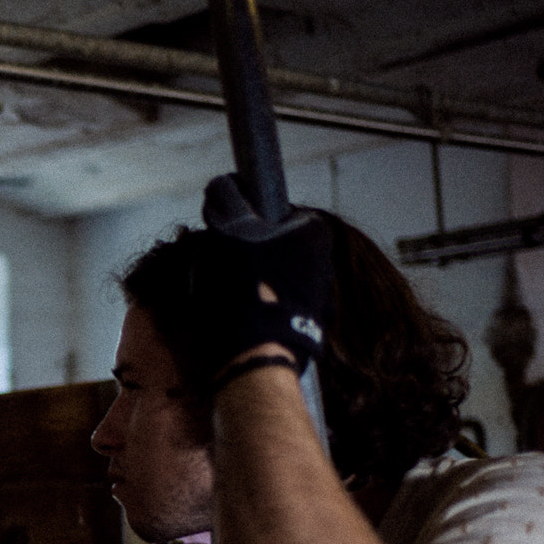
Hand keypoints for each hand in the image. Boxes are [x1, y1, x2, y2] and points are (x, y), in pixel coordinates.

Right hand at [191, 174, 334, 383]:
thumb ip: (227, 203)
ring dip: (250, 283)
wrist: (257, 356)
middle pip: (271, 246)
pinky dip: (258, 308)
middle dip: (246, 255)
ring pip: (271, 277)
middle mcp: (324, 260)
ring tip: (227, 300)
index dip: (240, 222)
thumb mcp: (229, 233)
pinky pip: (274, 305)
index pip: (268, 213)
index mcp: (313, 231)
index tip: (223, 239)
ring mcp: (320, 295)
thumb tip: (223, 187)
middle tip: (219, 270)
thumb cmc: (244, 289)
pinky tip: (239, 320)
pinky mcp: (308, 325)